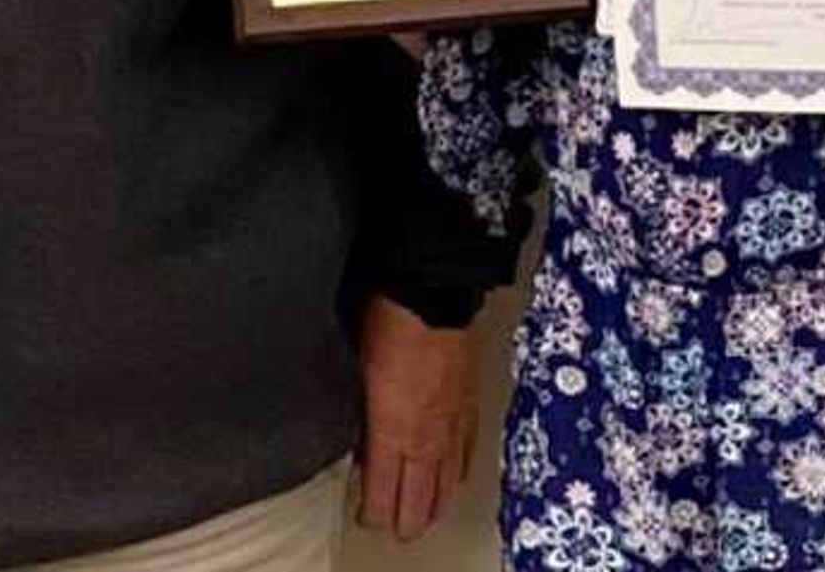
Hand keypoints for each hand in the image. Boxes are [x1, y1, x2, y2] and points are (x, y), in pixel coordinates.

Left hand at [352, 298, 472, 543]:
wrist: (433, 294)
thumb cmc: (388, 323)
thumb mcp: (354, 372)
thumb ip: (359, 415)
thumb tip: (358, 436)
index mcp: (391, 434)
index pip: (383, 496)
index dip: (374, 514)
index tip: (367, 517)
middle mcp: (425, 440)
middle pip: (420, 502)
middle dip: (406, 522)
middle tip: (396, 528)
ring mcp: (452, 427)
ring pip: (447, 485)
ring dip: (436, 506)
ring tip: (427, 517)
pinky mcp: (470, 410)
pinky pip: (466, 456)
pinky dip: (458, 474)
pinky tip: (455, 478)